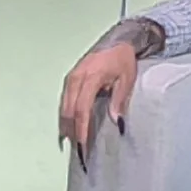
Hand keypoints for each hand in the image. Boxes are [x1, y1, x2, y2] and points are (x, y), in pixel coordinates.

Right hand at [57, 45, 137, 169]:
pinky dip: (65, 116)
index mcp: (90, 77)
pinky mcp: (70, 80)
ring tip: (71, 142)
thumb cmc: (123, 59)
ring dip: (66, 125)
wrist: (117, 41)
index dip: (81, 128)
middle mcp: (76, 78)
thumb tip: (116, 122)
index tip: (83, 144)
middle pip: (68, 111)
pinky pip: (64, 102)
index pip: (81, 109)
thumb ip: (120, 100)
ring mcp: (70, 78)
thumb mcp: (127, 79)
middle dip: (72, 131)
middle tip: (78, 150)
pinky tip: (68, 128)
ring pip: (63, 107)